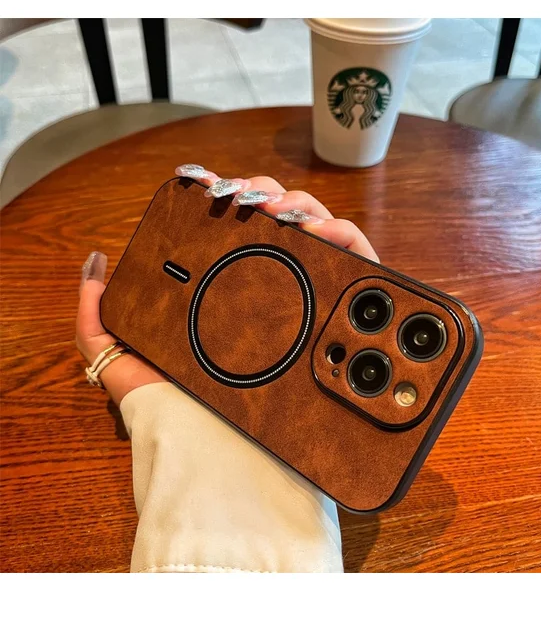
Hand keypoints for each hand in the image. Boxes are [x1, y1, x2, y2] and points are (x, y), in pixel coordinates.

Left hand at [76, 169, 378, 405]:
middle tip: (250, 197)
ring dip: (303, 207)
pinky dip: (346, 236)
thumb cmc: (172, 407)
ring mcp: (305, 306)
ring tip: (284, 210)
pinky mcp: (338, 318)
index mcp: (225, 299)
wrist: (215, 449)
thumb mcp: (120, 358)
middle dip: (266, 196)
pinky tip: (322, 232)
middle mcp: (269, 298)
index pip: (234, 234)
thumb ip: (93, 318)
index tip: (212, 185)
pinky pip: (355, 268)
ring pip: (316, 236)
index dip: (227, 199)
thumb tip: (94, 264)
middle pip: (278, 226)